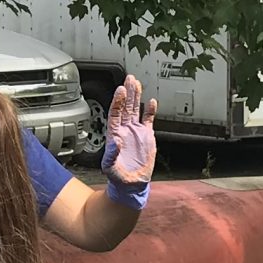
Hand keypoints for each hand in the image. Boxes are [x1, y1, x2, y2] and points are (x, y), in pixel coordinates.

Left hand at [101, 79, 157, 207]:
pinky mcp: (146, 136)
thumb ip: (111, 154)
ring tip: (137, 83)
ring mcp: (135, 131)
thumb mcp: (110, 167)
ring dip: (136, 97)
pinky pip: (148, 120)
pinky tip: (152, 102)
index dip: (117, 102)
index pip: (115, 114)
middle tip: (129, 78)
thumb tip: (115, 141)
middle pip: (125, 107)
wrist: (131, 184)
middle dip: (127, 92)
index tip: (121, 90)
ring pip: (135, 110)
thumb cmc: (117, 176)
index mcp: (114, 134)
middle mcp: (124, 130)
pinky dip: (150, 111)